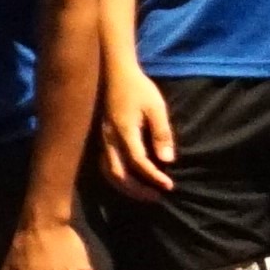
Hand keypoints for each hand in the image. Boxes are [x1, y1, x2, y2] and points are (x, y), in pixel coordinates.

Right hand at [100, 65, 182, 194]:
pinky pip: (105, 166)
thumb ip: (161, 134)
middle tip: (157, 197)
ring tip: (145, 194)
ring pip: (108, 173)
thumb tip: (167, 161)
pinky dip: (118, 179)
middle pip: (119, 174)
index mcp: (123, 132)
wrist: (114, 72)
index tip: (169, 186)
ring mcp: (101, 140)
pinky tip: (130, 181)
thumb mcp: (156, 107)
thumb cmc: (138, 88)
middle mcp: (108, 140)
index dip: (154, 177)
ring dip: (126, 188)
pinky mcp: (101, 139)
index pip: (138, 162)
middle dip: (138, 190)